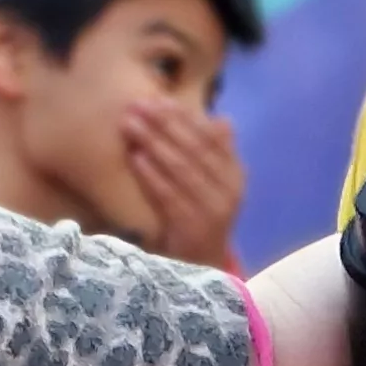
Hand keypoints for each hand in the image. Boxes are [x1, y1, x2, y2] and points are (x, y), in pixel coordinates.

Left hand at [123, 99, 243, 271]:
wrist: (203, 267)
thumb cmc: (202, 216)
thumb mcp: (214, 186)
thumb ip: (215, 154)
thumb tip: (223, 119)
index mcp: (234, 175)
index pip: (210, 138)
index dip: (185, 117)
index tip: (159, 98)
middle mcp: (229, 191)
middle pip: (194, 150)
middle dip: (164, 124)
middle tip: (137, 105)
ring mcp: (212, 211)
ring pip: (181, 170)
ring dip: (154, 144)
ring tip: (131, 125)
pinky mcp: (192, 229)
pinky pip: (169, 196)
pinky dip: (152, 176)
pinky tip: (136, 159)